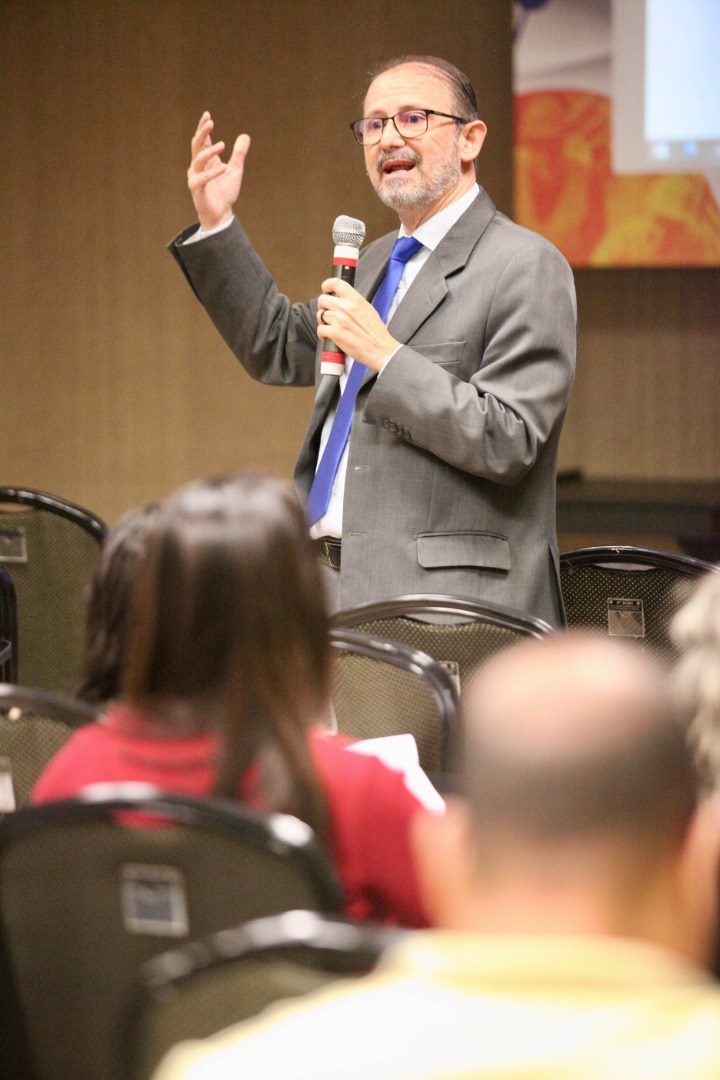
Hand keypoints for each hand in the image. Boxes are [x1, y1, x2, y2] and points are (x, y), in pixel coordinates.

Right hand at [187, 111, 250, 231]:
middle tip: (210, 122)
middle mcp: (198, 166)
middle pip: (196, 145)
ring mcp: (195, 177)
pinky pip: (202, 179)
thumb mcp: (235, 170)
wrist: (221, 214)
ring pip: (198, 159)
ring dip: (210, 150)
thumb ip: (239, 154)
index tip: (207, 115)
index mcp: (205, 160)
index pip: (201, 140)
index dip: (202, 127)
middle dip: (202, 133)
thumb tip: (245, 136)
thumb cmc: (225, 192)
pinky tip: (223, 167)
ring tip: (223, 145)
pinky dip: (213, 173)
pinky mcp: (196, 189)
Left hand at [317, 278, 399, 371]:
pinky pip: (320, 329)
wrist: (379, 348)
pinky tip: (327, 336)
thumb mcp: (368, 309)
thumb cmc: (376, 333)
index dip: (327, 285)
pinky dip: (322, 334)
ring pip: (320, 315)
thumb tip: (344, 300)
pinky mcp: (334, 333)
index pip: (335, 283)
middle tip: (327, 312)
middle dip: (323, 306)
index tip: (326, 290)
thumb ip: (354, 303)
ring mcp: (339, 320)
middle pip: (322, 299)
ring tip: (329, 326)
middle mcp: (345, 307)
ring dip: (322, 321)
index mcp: (355, 299)